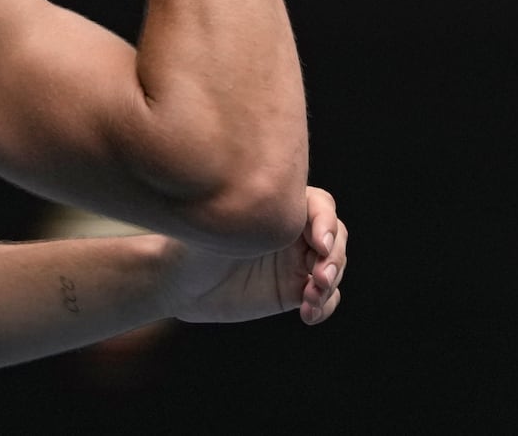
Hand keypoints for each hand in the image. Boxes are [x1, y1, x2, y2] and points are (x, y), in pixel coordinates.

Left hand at [161, 186, 346, 326]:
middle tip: (318, 277)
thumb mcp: (217, 225)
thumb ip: (245, 216)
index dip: (327, 223)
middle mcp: (294, 231)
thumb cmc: (193, 243)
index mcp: (280, 206)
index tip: (319, 243)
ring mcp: (297, 262)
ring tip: (310, 298)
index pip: (320, 206)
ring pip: (334, 266)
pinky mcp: (294, 291)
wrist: (181, 283)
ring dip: (330, 282)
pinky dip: (325, 305)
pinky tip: (309, 314)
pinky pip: (326, 297)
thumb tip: (264, 204)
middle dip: (334, 257)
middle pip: (335, 237)